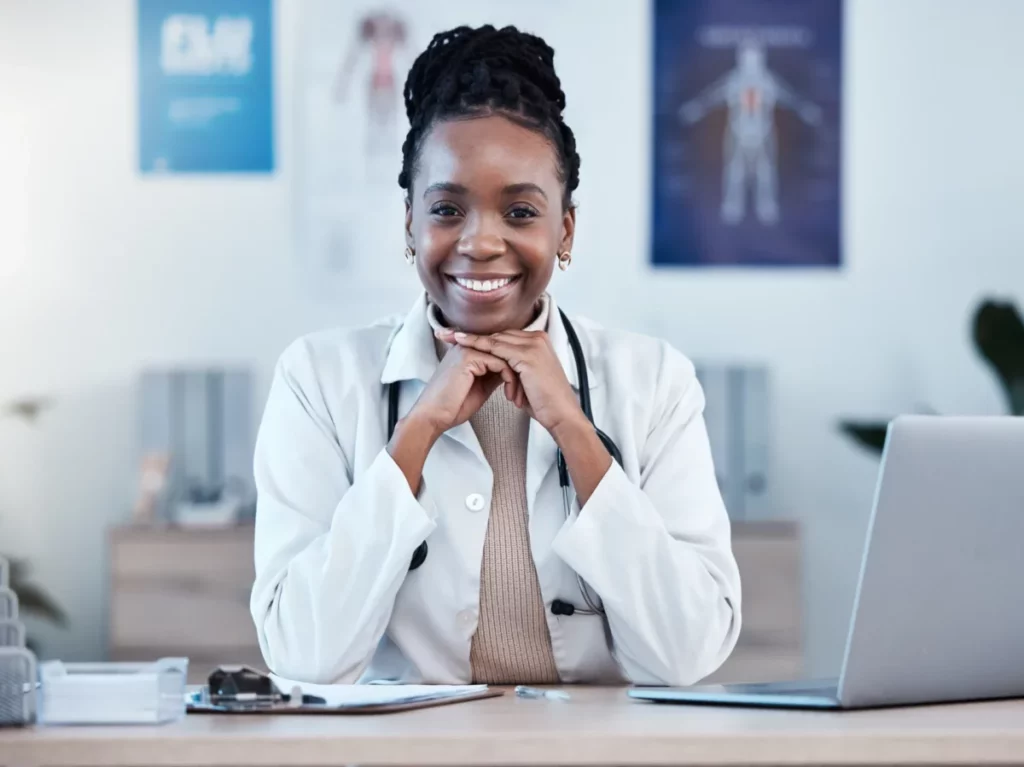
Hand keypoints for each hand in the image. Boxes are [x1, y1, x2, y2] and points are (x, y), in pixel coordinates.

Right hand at [408, 340, 520, 437]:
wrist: (433, 416)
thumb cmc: (454, 405)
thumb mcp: (481, 386)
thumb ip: (495, 374)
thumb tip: (514, 370)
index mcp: (468, 350)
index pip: (500, 351)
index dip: (514, 368)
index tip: (522, 389)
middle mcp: (467, 345)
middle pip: (504, 350)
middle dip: (518, 371)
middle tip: (524, 393)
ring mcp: (467, 349)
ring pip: (505, 356)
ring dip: (516, 378)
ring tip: (517, 397)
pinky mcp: (468, 357)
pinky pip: (500, 363)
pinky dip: (509, 380)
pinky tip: (509, 395)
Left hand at [437, 329, 584, 433]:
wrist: (562, 416)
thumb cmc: (545, 404)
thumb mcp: (528, 381)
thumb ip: (515, 370)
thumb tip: (500, 371)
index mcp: (538, 342)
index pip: (503, 337)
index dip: (480, 338)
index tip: (458, 337)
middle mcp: (537, 339)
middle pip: (497, 334)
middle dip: (471, 335)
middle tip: (446, 332)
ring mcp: (534, 345)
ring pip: (495, 339)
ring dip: (469, 337)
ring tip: (448, 335)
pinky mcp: (528, 355)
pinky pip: (496, 348)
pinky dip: (477, 345)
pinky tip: (461, 343)